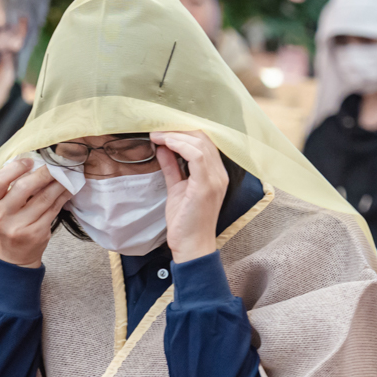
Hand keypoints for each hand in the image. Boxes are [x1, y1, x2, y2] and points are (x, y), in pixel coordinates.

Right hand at [0, 157, 71, 267]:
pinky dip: (63, 196)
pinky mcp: (36, 233)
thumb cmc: (6, 224)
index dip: (15, 167)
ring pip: (44, 198)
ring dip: (58, 183)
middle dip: (44, 173)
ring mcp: (20, 226)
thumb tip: (36, 163)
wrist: (12, 257)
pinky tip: (68, 189)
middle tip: (56, 164)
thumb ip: (10, 187)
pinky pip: (53, 210)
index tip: (30, 161)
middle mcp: (2, 215)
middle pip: (24, 187)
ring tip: (67, 173)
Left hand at [154, 130, 227, 262]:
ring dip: (175, 135)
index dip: (183, 132)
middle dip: (177, 130)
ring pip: (200, 143)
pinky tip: (165, 143)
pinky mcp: (206, 185)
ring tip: (157, 135)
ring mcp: (215, 179)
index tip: (162, 131)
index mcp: (215, 174)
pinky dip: (179, 145)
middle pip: (203, 138)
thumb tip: (162, 148)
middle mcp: (220, 174)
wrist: (191, 246)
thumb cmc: (185, 222)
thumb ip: (172, 167)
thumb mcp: (176, 188)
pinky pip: (196, 155)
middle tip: (157, 130)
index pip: (204, 142)